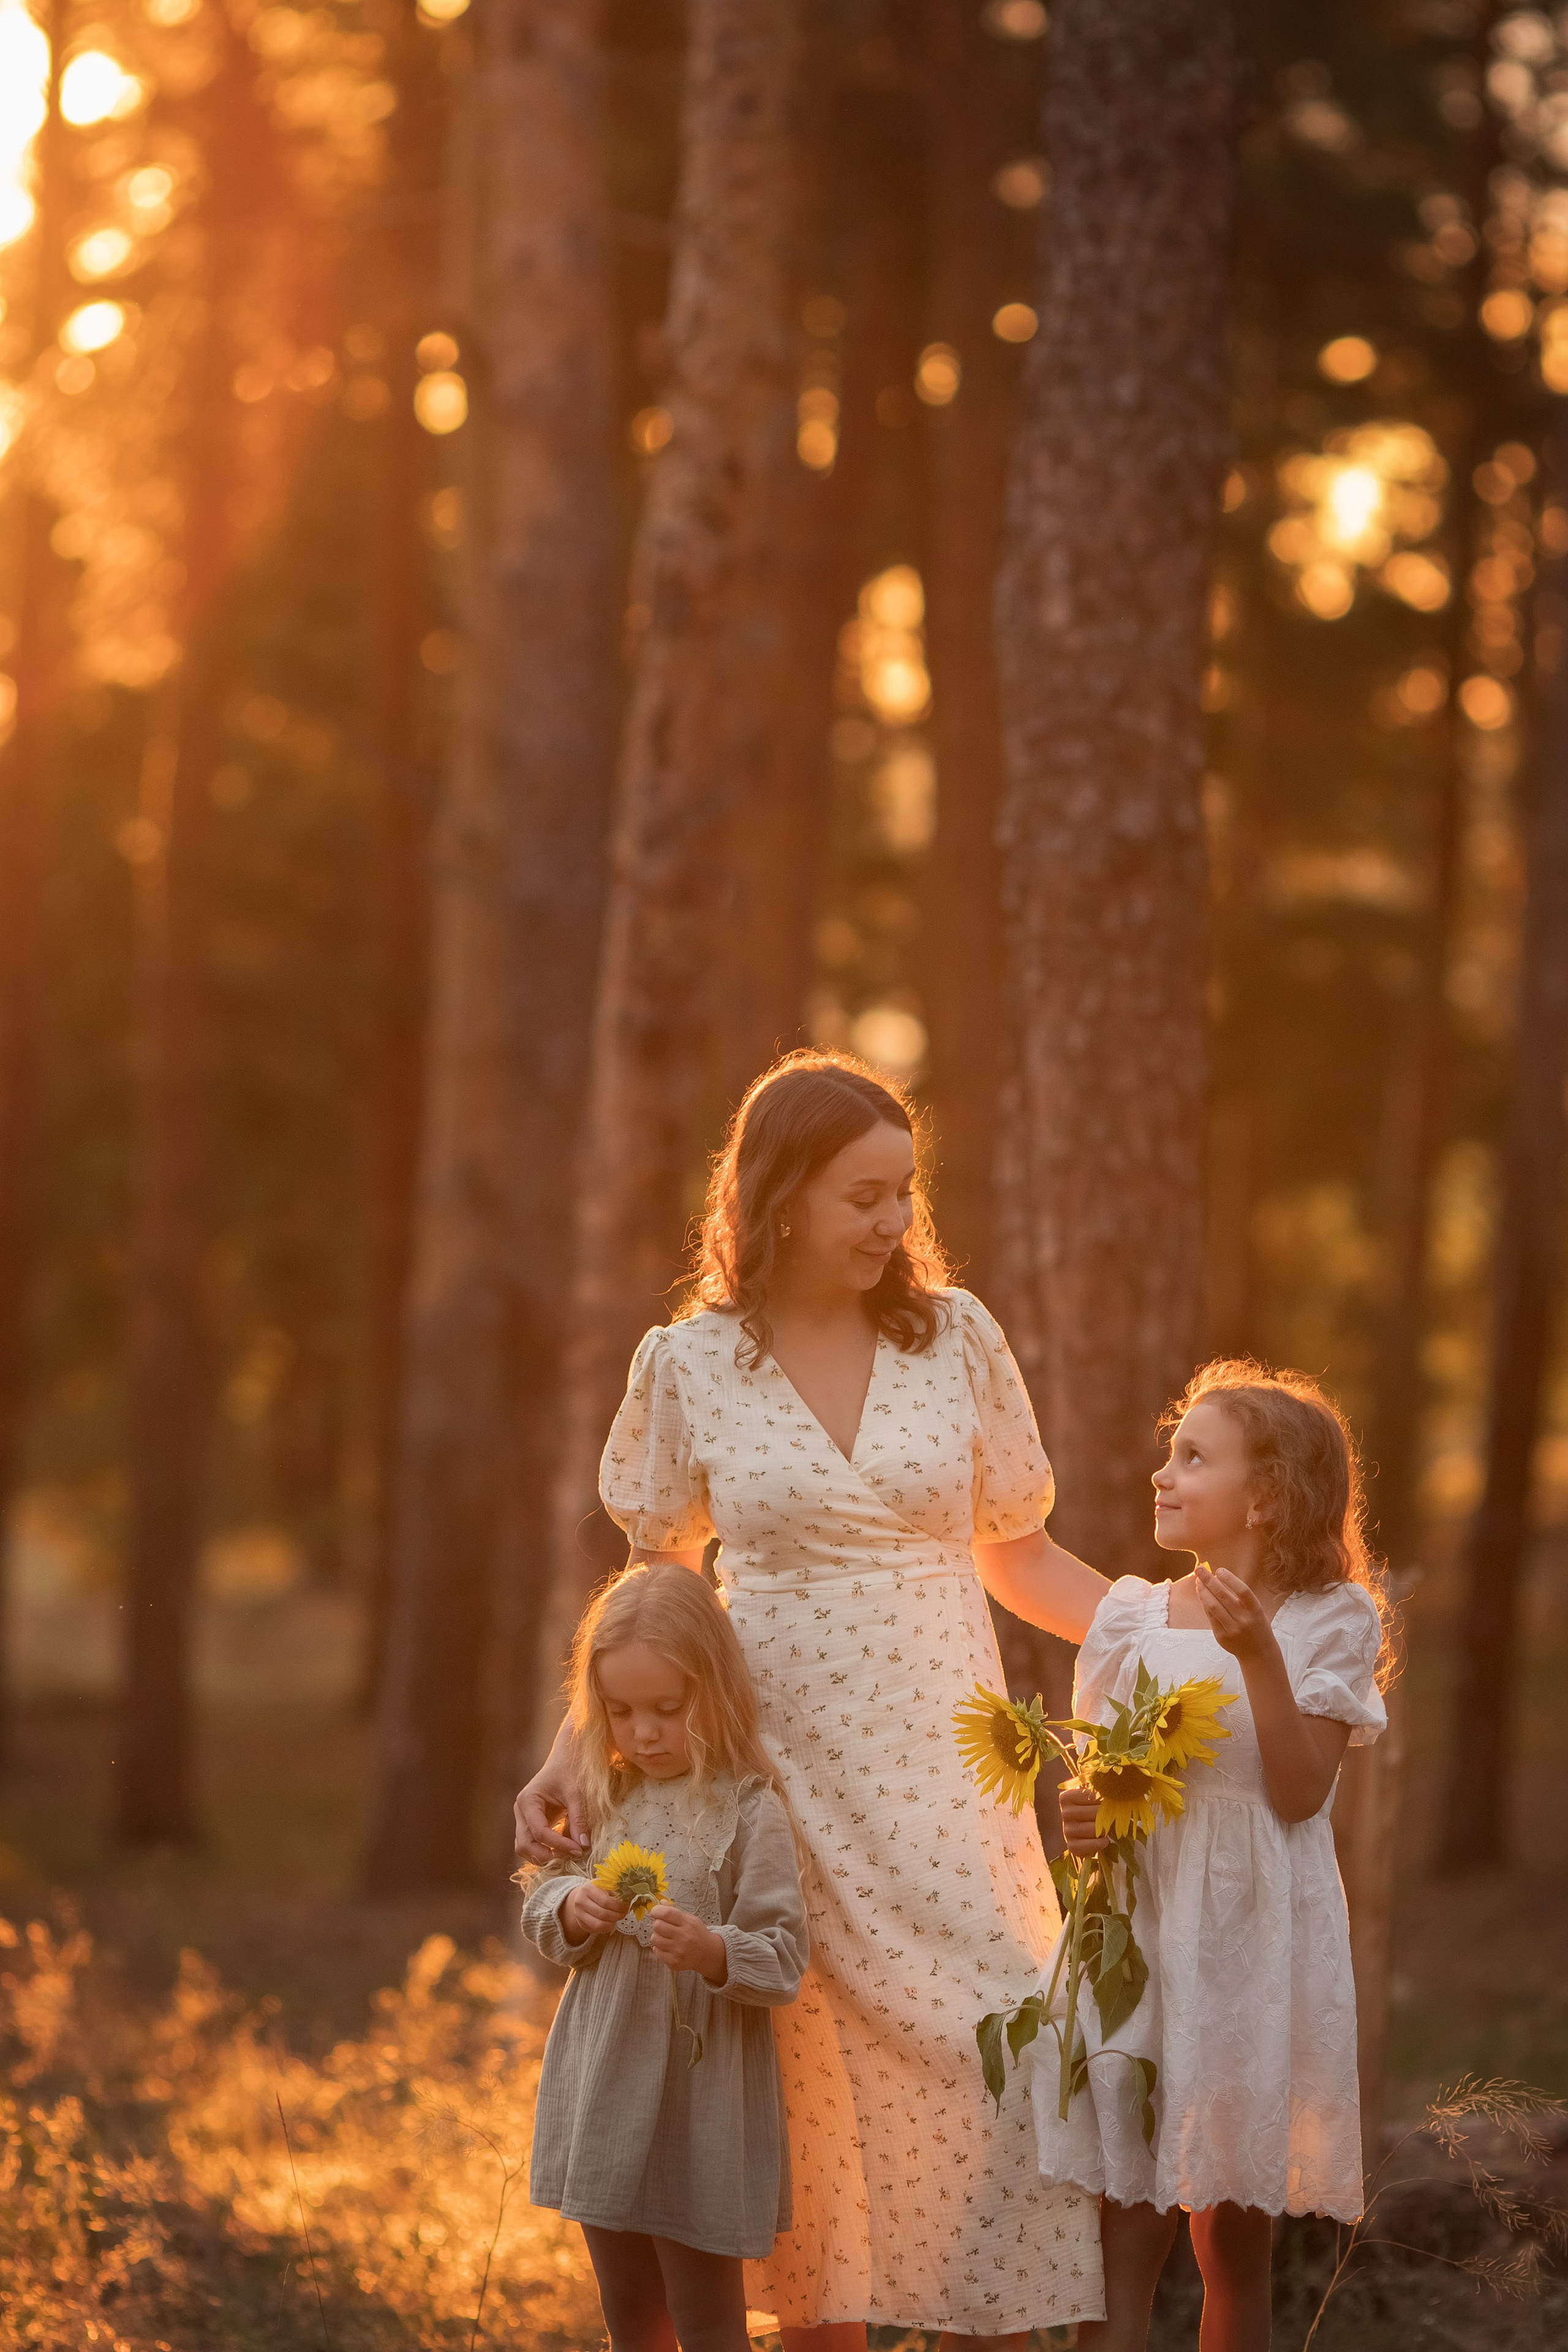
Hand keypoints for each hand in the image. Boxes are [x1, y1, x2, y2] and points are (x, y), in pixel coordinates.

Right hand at [514, 1738, 588, 1861]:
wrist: (566, 1757)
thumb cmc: (570, 1770)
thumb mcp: (576, 1793)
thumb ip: (579, 1819)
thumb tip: (583, 1845)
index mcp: (528, 1800)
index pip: (539, 1832)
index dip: (558, 1844)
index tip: (579, 1849)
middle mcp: (521, 1811)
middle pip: (525, 1845)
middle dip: (546, 1855)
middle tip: (572, 1855)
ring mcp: (524, 1818)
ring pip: (524, 1847)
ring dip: (543, 1856)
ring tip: (567, 1854)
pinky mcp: (531, 1822)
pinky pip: (532, 1843)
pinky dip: (545, 1850)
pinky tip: (564, 1849)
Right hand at [561, 1881, 626, 1940]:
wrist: (581, 1896)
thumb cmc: (597, 1889)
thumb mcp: (605, 1885)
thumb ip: (615, 1890)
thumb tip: (629, 1898)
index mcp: (588, 1889)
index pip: (605, 1901)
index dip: (618, 1906)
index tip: (626, 1906)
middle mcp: (580, 1901)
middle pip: (603, 1914)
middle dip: (617, 1915)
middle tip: (624, 1913)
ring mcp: (579, 1914)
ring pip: (599, 1924)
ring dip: (612, 1923)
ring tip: (617, 1918)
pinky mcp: (581, 1923)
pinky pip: (596, 1930)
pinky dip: (606, 1928)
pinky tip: (611, 1923)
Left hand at [647, 1902, 727, 1985]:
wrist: (708, 1954)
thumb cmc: (697, 1934)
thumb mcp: (690, 1919)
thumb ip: (674, 1911)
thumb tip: (660, 1904)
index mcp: (688, 1923)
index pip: (666, 1913)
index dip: (657, 1911)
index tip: (656, 1912)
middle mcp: (683, 1937)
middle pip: (657, 1926)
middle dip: (658, 1924)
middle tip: (664, 1926)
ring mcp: (678, 1951)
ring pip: (654, 1939)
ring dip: (657, 1936)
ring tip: (665, 1937)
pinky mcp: (673, 1962)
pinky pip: (656, 1951)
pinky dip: (659, 1948)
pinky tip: (667, 1946)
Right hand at [1058, 1780, 1107, 1856]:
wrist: (1084, 1835)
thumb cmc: (1091, 1812)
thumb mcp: (1092, 1798)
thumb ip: (1098, 1791)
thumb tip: (1112, 1785)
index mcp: (1066, 1797)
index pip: (1093, 1795)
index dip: (1104, 1800)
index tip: (1104, 1803)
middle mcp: (1064, 1813)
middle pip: (1095, 1812)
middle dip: (1106, 1816)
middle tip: (1107, 1818)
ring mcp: (1067, 1831)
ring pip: (1096, 1829)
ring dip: (1104, 1830)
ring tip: (1103, 1829)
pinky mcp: (1072, 1846)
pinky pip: (1093, 1844)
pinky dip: (1102, 1843)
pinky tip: (1102, 1840)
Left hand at [1195, 1562, 1274, 1662]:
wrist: (1258, 1654)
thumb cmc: (1256, 1626)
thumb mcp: (1255, 1610)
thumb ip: (1240, 1597)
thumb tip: (1217, 1578)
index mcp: (1256, 1610)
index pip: (1242, 1591)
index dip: (1230, 1579)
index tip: (1218, 1570)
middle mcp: (1244, 1619)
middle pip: (1224, 1596)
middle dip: (1209, 1580)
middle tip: (1199, 1569)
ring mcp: (1232, 1629)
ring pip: (1213, 1606)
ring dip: (1203, 1591)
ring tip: (1198, 1581)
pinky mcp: (1221, 1637)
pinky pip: (1210, 1616)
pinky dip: (1204, 1603)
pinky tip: (1201, 1594)